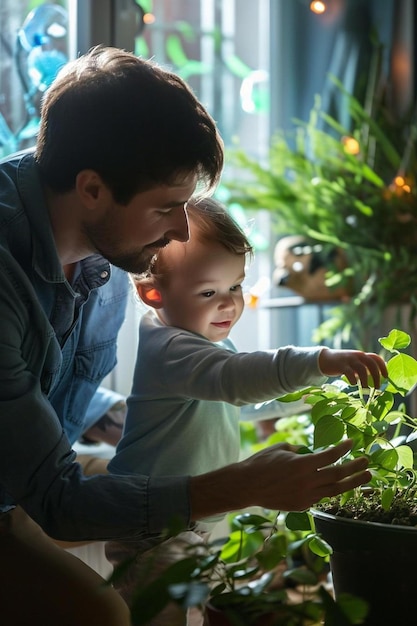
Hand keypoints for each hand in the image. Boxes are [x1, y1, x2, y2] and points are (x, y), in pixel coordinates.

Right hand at [189, 439, 369, 517]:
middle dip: (355, 468)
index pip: (330, 456)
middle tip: (367, 462)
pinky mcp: (301, 506)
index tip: (351, 443)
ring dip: (352, 483)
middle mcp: (307, 481)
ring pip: (335, 490)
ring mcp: (305, 496)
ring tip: (365, 478)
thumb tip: (310, 453)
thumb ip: (299, 450)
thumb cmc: (261, 463)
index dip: (343, 449)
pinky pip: (320, 497)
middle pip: (338, 475)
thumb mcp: (281, 449)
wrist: (246, 486)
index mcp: (303, 464)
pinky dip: (329, 491)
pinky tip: (337, 486)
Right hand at [318, 348, 386, 387]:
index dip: (383, 366)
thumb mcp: (355, 363)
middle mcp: (357, 355)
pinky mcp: (341, 365)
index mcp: (362, 355)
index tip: (386, 377)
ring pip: (362, 369)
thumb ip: (364, 367)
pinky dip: (353, 380)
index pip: (376, 358)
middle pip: (371, 364)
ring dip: (366, 381)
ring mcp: (349, 360)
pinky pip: (350, 373)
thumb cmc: (343, 364)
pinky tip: (353, 384)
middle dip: (376, 376)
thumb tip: (378, 377)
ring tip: (366, 390)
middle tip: (377, 387)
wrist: (325, 359)